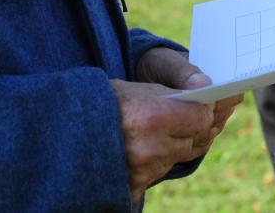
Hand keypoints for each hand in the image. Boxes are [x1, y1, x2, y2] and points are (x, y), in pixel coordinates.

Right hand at [110, 48, 241, 201]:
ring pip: (179, 156)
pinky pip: (160, 171)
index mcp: (151, 117)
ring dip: (175, 143)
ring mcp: (142, 171)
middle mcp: (149, 148)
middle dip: (191, 127)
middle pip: (193, 140)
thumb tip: (207, 88)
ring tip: (159, 129)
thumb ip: (173, 91)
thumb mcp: (136, 88)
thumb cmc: (103, 102)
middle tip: (183, 116)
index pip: (200, 118)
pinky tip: (148, 146)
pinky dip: (158, 159)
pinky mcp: (134, 186)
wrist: (68, 127)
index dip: (204, 110)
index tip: (203, 104)